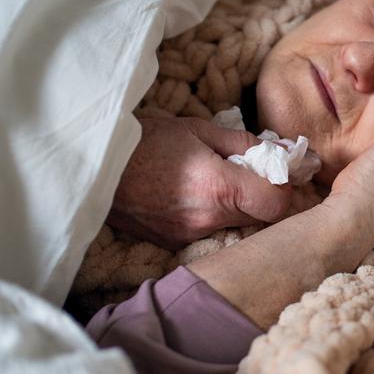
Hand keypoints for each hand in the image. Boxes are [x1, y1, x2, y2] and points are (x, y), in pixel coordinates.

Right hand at [108, 116, 291, 248]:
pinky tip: (192, 194)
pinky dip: (212, 215)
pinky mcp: (172, 243)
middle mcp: (207, 219)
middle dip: (262, 195)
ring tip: (212, 180)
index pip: (278, 204)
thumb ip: (246, 143)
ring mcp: (188, 236)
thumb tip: (283, 151)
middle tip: (247, 171)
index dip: (284, 186)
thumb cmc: (145, 140)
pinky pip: (209, 231)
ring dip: (236, 206)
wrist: (90, 165)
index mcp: (218, 188)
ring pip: (235, 225)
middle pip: (260, 217)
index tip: (275, 171)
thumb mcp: (198, 130)